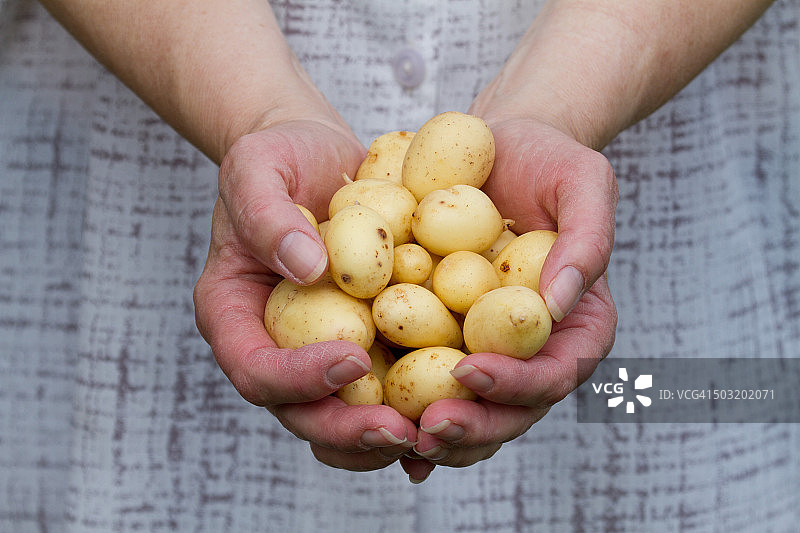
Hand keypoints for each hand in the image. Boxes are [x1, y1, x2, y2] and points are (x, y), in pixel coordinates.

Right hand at [193, 119, 416, 470]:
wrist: (317, 159)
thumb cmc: (278, 158)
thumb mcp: (258, 167)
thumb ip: (268, 213)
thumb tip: (308, 266)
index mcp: (233, 316)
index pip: (254, 369)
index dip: (298, 378)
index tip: (353, 358)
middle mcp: (274, 346)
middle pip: (301, 412)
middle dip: (349, 429)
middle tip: (402, 431)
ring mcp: (318, 350)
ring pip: (343, 415)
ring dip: (385, 436)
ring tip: (435, 433)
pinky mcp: (363, 342)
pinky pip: (383, 386)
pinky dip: (415, 404)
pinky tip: (459, 405)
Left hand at [401, 116, 617, 481]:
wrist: (496, 152)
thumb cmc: (548, 160)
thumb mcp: (583, 182)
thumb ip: (588, 240)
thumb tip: (557, 305)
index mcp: (577, 325)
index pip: (556, 372)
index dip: (518, 384)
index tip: (470, 371)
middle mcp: (534, 348)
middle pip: (512, 408)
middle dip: (473, 425)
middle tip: (428, 427)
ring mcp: (489, 349)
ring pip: (470, 409)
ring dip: (438, 434)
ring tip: (399, 438)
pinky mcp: (446, 338)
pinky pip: (428, 381)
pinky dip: (406, 409)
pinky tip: (372, 420)